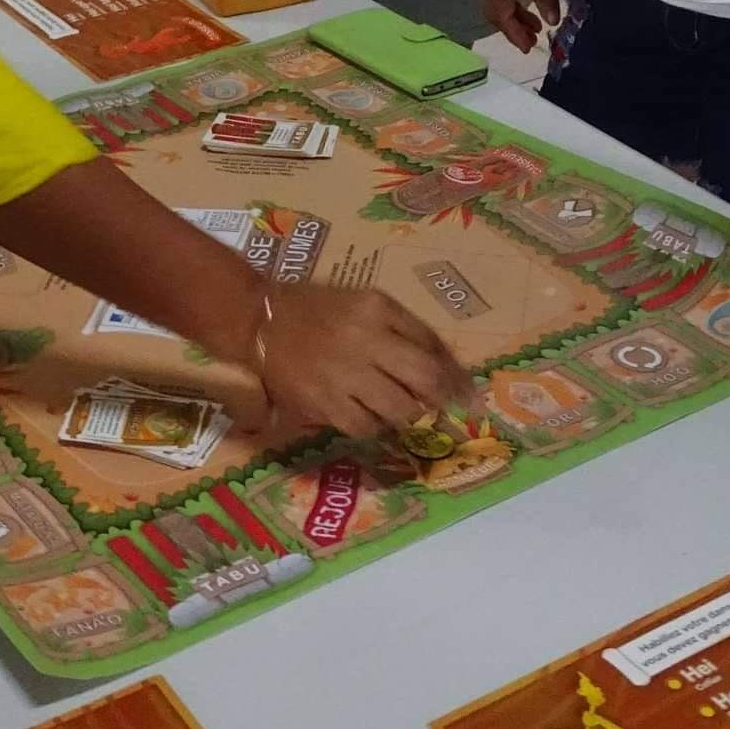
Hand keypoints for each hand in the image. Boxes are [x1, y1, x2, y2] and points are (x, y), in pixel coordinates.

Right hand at [254, 283, 464, 437]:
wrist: (260, 321)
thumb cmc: (318, 308)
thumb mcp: (365, 301)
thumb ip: (404, 326)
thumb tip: (445, 363)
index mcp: (378, 309)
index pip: (431, 344)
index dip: (456, 374)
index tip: (470, 394)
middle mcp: (365, 340)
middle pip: (423, 379)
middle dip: (443, 400)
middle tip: (450, 412)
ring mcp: (343, 374)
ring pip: (398, 409)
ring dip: (409, 416)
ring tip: (406, 414)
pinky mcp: (322, 402)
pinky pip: (364, 426)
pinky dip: (375, 427)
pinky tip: (372, 419)